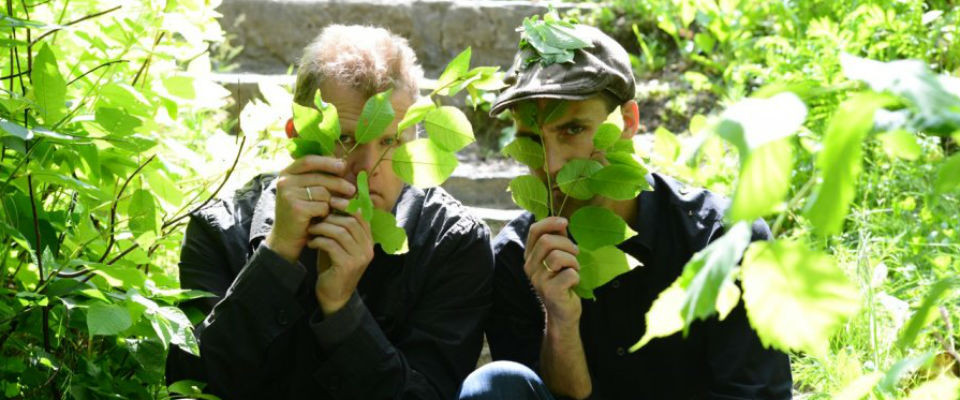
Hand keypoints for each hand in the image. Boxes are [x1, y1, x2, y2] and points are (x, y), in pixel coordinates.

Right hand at [265, 156, 355, 263]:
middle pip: (320, 177)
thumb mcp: (306, 190)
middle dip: (339, 183)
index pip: (309, 160)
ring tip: (327, 209)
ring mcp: (288, 194)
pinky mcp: (295, 208)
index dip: (327, 162)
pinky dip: (325, 213)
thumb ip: (319, 178)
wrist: (287, 237)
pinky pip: (322, 206)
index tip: (343, 166)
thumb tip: (343, 165)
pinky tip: (320, 218)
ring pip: (323, 192)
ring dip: (330, 202)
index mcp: (287, 173)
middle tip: (352, 190)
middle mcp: (285, 181)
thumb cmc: (302, 212)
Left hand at [308, 197, 373, 315]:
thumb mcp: (340, 245)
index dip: (347, 205)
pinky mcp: (347, 266)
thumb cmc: (334, 266)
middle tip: (316, 218)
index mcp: (368, 241)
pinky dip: (319, 241)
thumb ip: (340, 228)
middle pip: (351, 222)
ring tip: (312, 230)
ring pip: (341, 232)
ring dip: (322, 228)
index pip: (362, 215)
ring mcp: (359, 258)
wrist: (334, 295)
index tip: (331, 200)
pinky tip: (311, 243)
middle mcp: (368, 249)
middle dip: (331, 217)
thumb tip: (332, 203)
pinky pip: (332, 245)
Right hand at [524, 217, 581, 330]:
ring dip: (573, 261)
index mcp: (530, 256)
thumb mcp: (557, 259)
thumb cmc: (562, 282)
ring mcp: (538, 280)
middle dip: (567, 244)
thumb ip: (557, 241)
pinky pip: (569, 274)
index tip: (565, 222)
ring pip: (558, 257)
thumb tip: (561, 222)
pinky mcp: (550, 291)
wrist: (562, 313)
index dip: (550, 222)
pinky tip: (573, 282)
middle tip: (575, 254)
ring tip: (574, 269)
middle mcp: (530, 267)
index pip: (534, 231)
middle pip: (547, 241)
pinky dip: (576, 276)